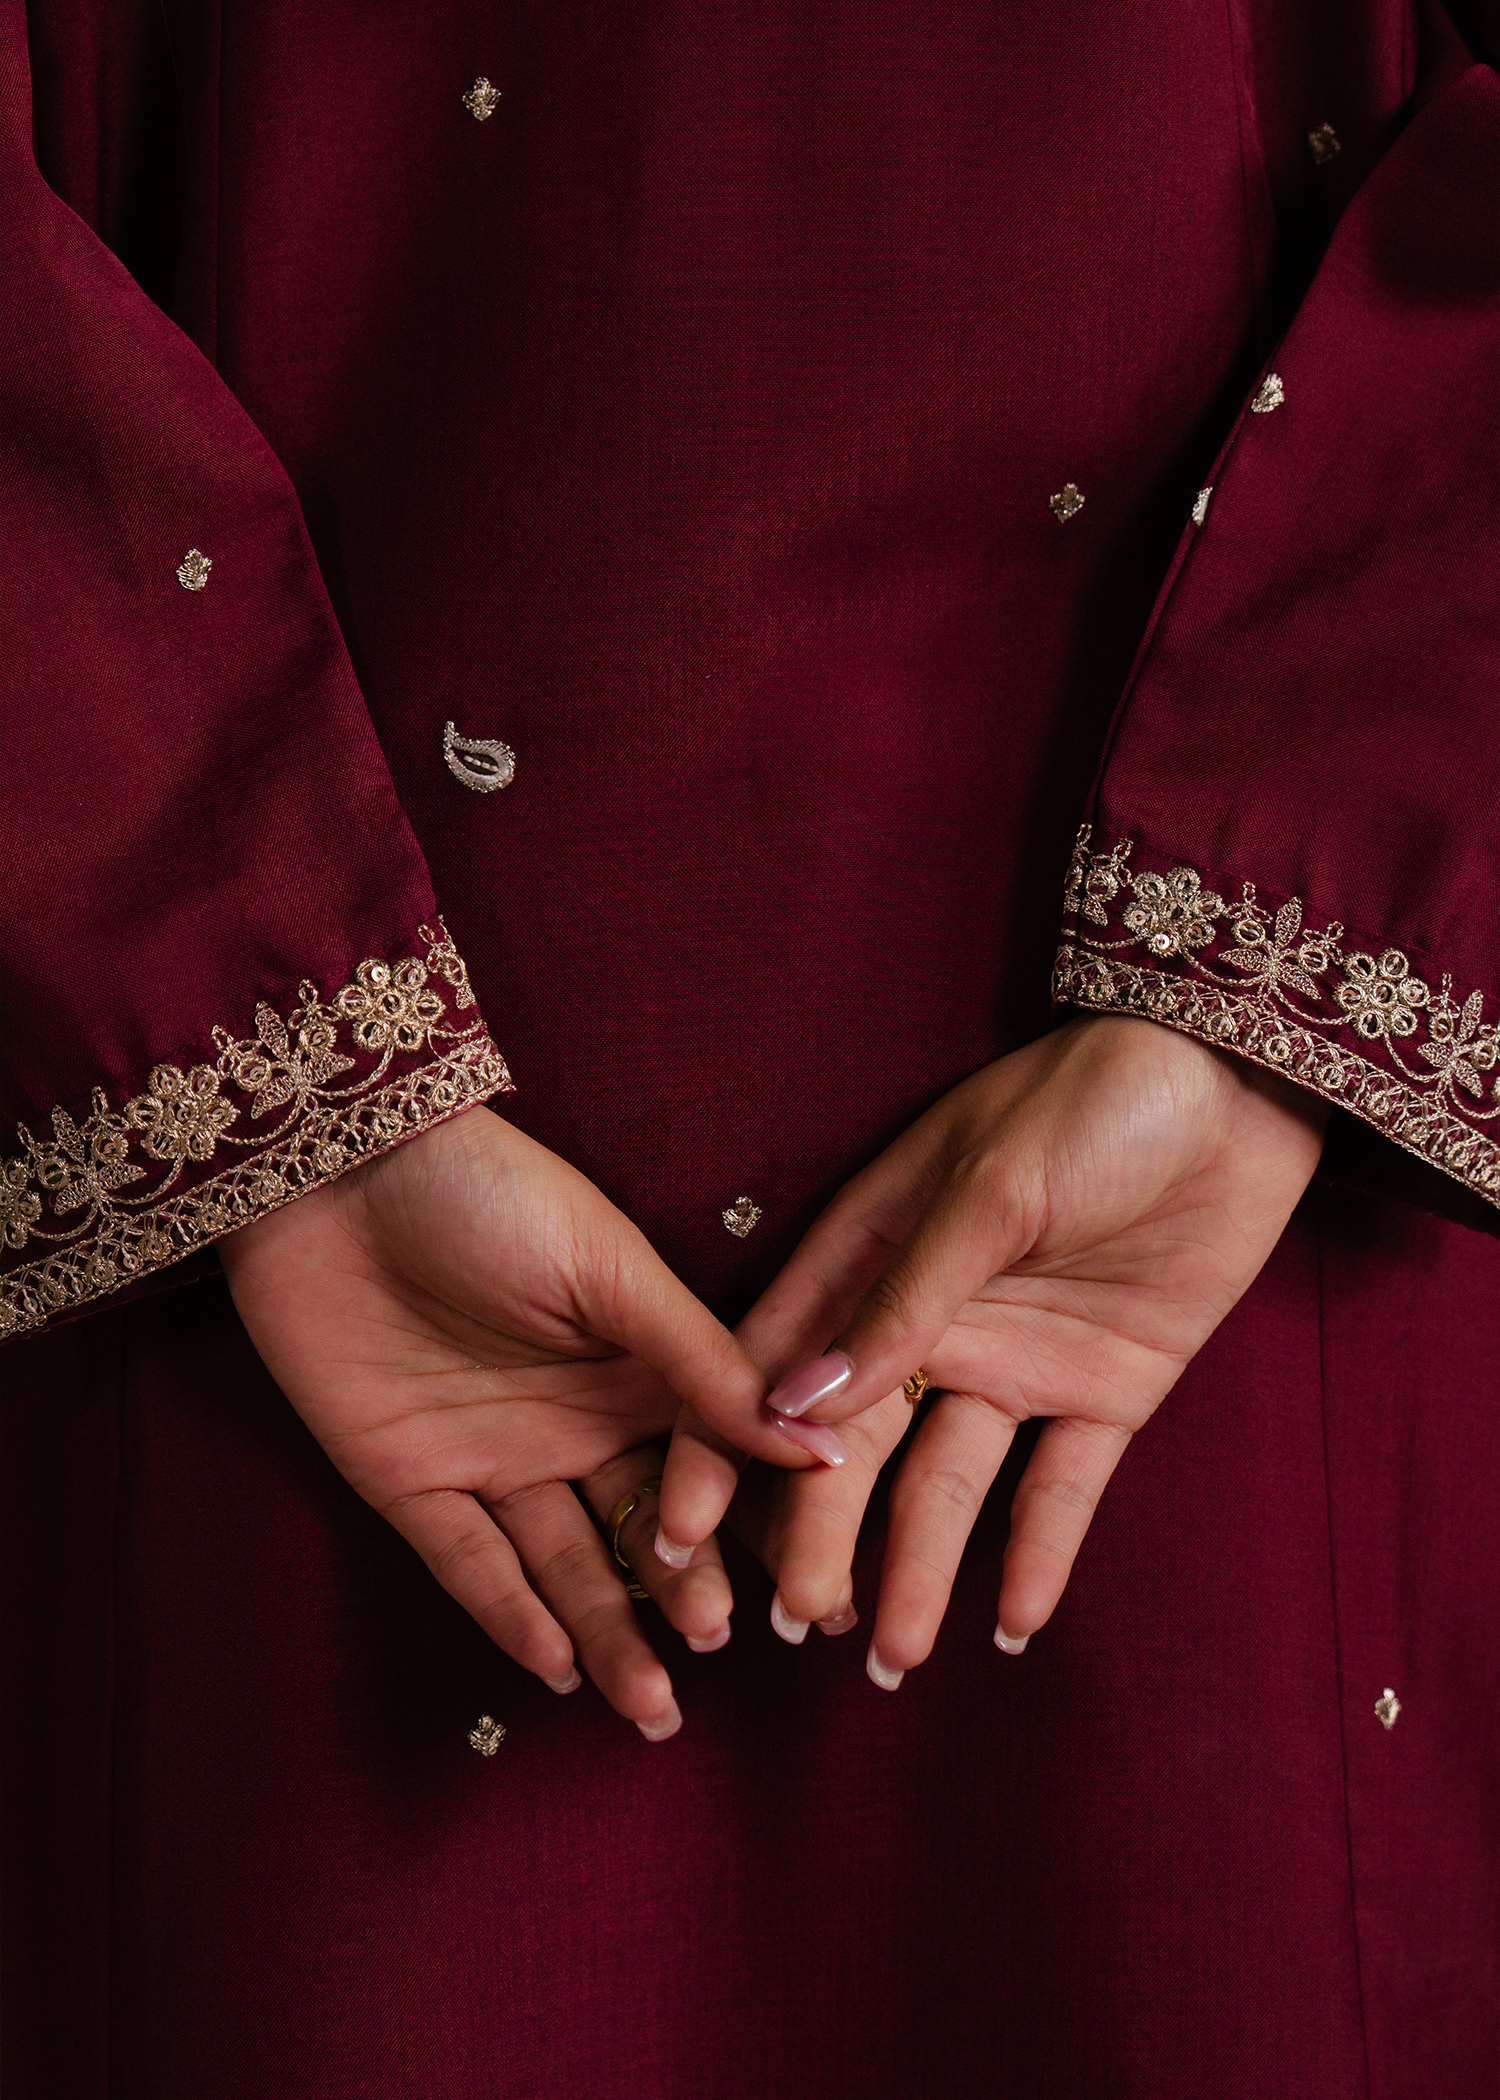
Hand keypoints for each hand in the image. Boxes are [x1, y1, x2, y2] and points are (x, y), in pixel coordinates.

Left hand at [219, 1105, 765, 1737]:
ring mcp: (493, 1455)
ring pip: (561, 1563)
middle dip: (680, 1595)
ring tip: (651, 1705)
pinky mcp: (408, 1480)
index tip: (798, 1588)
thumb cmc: (493, 1194)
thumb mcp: (616, 1271)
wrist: (339, 1169)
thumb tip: (821, 1440)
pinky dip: (511, 1613)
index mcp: (637, 1368)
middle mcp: (575, 1422)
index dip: (744, 1527)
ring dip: (606, 1630)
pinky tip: (558, 1663)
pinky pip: (467, 1563)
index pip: (703, 1468)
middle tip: (716, 1651)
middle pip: (638, 1528)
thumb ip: (705, 1365)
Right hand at [659, 1017, 1326, 1680]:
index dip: (723, 1442)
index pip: (777, 1360)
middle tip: (797, 1622)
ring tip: (894, 1657)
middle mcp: (934, 1319)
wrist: (1238, 1085)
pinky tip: (1014, 1625)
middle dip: (820, 1533)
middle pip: (856, 1444)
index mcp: (875, 1252)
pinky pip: (1062, 1488)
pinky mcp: (1104, 1389)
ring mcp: (1017, 1360)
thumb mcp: (986, 1193)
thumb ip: (900, 1301)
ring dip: (919, 1567)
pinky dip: (1039, 1555)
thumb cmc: (1090, 1104)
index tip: (676, 1530)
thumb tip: (794, 1404)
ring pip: (949, 1484)